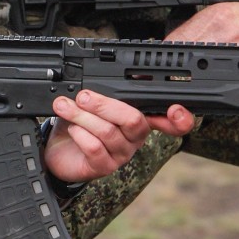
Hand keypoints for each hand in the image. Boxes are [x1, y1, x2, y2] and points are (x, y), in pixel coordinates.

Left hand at [43, 89, 194, 183]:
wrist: (58, 149)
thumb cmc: (79, 123)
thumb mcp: (93, 102)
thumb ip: (109, 89)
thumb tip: (122, 72)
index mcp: (140, 119)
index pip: (172, 123)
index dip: (180, 118)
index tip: (175, 110)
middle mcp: (135, 138)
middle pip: (134, 120)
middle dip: (105, 104)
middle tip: (83, 96)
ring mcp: (121, 154)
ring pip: (109, 132)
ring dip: (83, 116)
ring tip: (66, 106)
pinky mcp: (104, 167)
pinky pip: (95, 148)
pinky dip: (80, 134)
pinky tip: (72, 128)